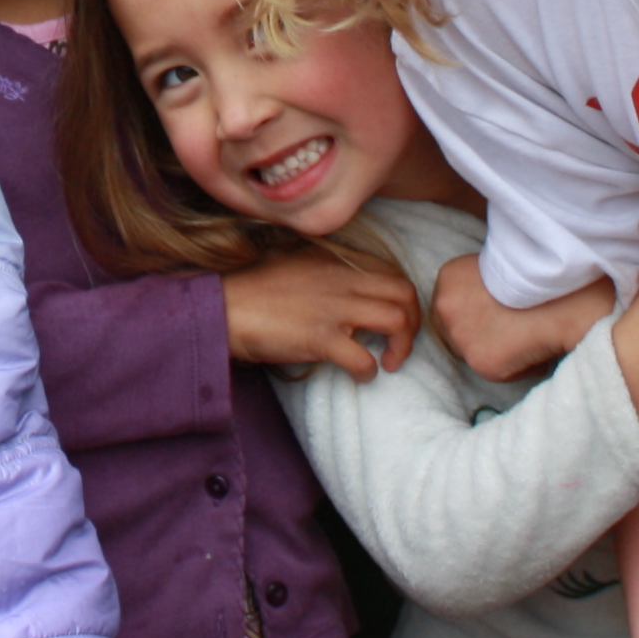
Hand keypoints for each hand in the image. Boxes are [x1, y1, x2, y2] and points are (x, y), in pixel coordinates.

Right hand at [223, 247, 420, 378]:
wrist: (224, 308)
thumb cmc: (253, 289)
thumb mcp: (294, 264)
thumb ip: (326, 271)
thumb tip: (347, 288)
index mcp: (337, 263)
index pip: (393, 274)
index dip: (406, 300)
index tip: (399, 320)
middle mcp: (342, 281)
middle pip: (404, 294)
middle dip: (414, 323)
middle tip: (401, 344)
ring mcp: (334, 309)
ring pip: (396, 321)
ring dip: (401, 347)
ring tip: (389, 362)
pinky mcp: (321, 338)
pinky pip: (364, 358)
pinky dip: (369, 371)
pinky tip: (361, 375)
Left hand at [432, 259, 605, 381]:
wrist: (559, 293)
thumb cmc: (537, 276)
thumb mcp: (494, 267)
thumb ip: (478, 287)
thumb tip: (483, 308)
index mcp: (448, 279)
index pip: (446, 307)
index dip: (470, 315)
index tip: (490, 317)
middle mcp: (445, 308)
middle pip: (452, 332)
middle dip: (477, 336)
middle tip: (507, 333)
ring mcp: (460, 336)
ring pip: (474, 354)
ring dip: (499, 352)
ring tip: (527, 337)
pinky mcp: (480, 362)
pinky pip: (499, 373)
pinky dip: (518, 367)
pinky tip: (535, 349)